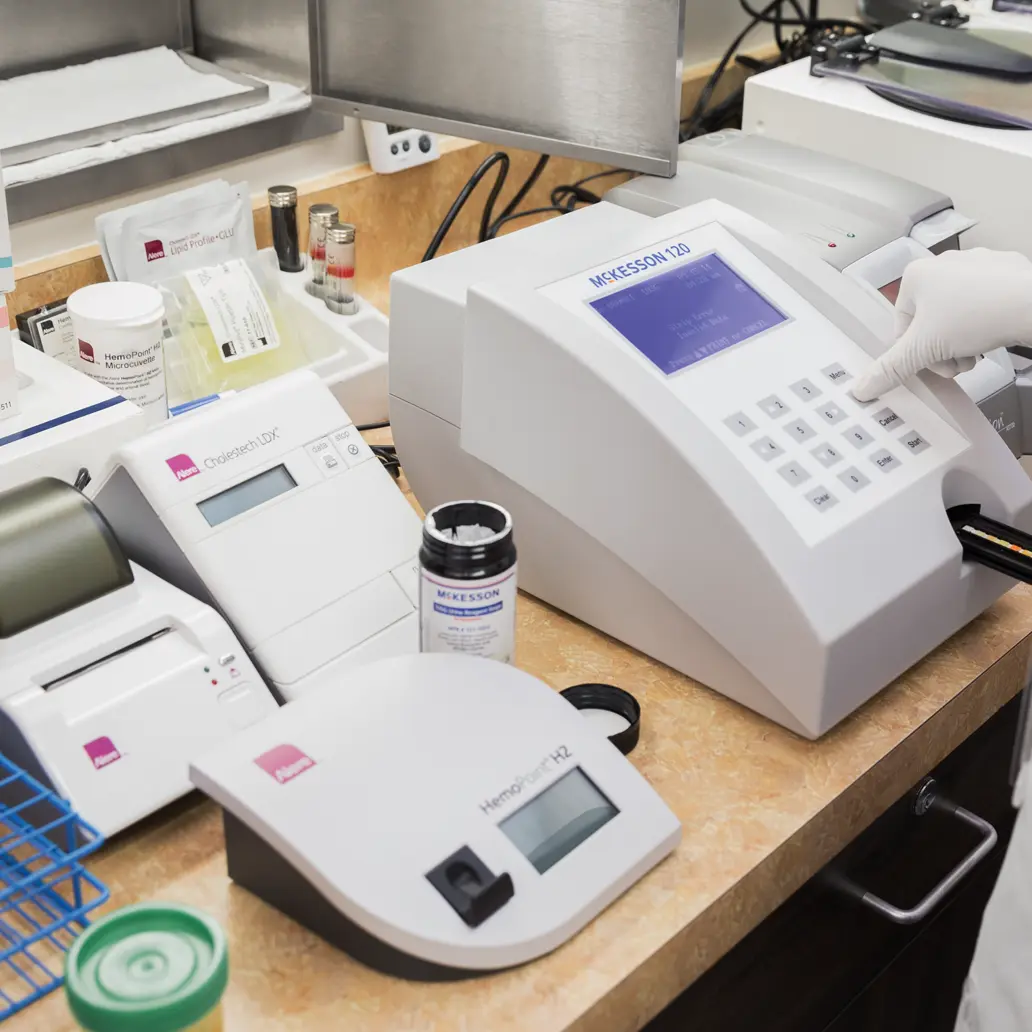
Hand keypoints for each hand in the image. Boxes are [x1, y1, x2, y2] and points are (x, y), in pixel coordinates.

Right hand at [851, 248, 1031, 401]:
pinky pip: (984, 302)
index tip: (934, 365)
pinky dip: (985, 322)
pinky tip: (994, 333)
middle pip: (929, 322)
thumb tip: (861, 387)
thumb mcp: (923, 351)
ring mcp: (976, 263)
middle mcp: (943, 263)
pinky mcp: (1004, 269)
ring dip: (962, 341)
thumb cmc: (977, 316)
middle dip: (941, 350)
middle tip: (957, 364)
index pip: (901, 326)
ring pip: (956, 314)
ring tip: (976, 353)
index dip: (915, 353)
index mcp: (916, 276)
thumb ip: (890, 369)